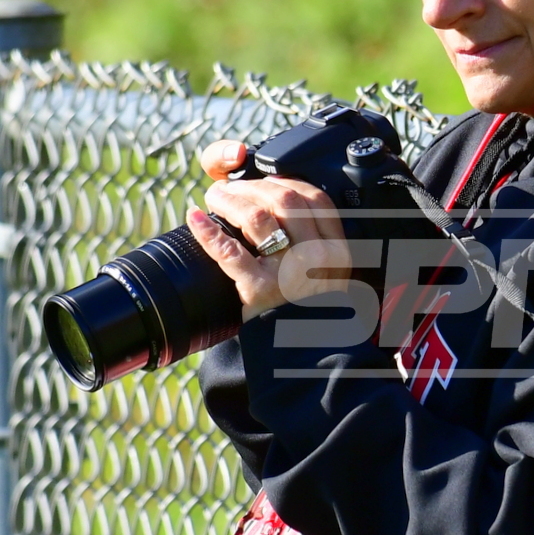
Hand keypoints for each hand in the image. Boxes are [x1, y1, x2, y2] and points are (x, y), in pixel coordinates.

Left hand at [187, 139, 351, 320]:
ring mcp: (290, 274)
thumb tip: (280, 200)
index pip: (315, 197)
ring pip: (257, 217)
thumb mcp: (327, 272)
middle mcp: (319, 258)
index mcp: (337, 249)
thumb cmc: (309, 309)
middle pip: (285, 199)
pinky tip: (195, 219)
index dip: (286, 179)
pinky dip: (209, 233)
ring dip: (230, 200)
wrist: (305, 356)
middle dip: (253, 186)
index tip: (265, 178)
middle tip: (230, 188)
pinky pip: (230, 254)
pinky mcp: (261, 291)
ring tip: (214, 198)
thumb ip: (314, 238)